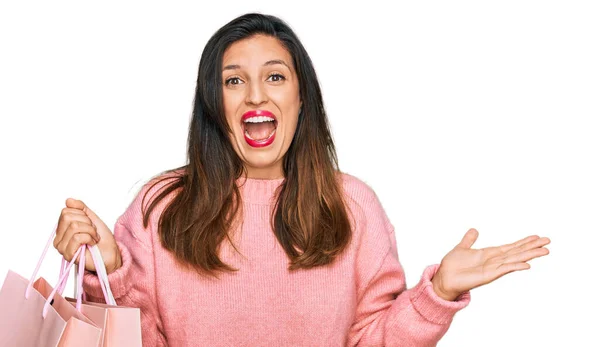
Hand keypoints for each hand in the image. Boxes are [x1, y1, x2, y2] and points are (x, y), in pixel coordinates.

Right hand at [53, 198, 121, 273]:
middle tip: (93, 232)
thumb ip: (81, 208)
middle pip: (67, 217)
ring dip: (90, 230)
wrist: (110, 254)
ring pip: (74, 226)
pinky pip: (77, 237)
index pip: (66, 211)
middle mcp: (58, 238)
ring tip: (94, 238)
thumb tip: (68, 200)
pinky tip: (92, 244)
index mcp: (62, 229)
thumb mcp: (92, 218)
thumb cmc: (101, 239)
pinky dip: (90, 238)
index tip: (90, 224)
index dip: (82, 215)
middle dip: (86, 222)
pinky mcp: (68, 255)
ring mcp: (61, 247)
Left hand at [431, 228, 549, 300]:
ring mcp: (493, 268)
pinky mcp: (488, 275)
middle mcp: (495, 261)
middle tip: (548, 241)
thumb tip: (474, 230)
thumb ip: (469, 240)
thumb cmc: (452, 265)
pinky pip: (504, 269)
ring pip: (515, 259)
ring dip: (529, 255)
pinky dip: (515, 266)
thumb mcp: (462, 248)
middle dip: (532, 247)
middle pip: (517, 252)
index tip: (537, 237)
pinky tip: (527, 265)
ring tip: (545, 251)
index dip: (523, 242)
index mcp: (490, 254)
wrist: (444, 277)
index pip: (511, 247)